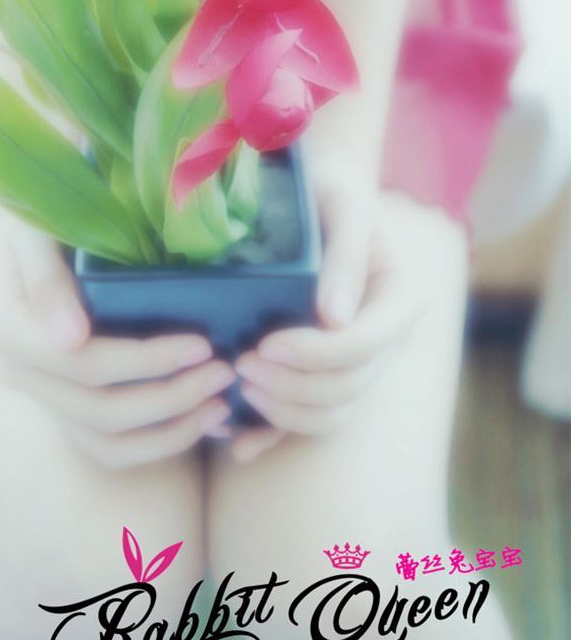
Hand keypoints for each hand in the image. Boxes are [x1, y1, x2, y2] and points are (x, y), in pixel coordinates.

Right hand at [0, 231, 234, 468]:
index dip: (146, 362)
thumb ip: (45, 273)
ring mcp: (44, 398)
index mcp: (10, 329)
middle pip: (99, 410)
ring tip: (220, 403)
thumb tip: (70, 337)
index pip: (81, 364)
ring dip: (171, 430)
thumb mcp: (38, 226)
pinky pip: (111, 449)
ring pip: (108, 442)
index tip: (202, 343)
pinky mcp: (68, 411)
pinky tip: (200, 421)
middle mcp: (19, 373)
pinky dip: (158, 443)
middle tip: (225, 371)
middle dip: (171, 397)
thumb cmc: (48, 211)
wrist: (44, 220)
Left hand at [229, 177, 429, 463]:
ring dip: (286, 411)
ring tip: (241, 386)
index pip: (364, 345)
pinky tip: (240, 445)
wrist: (323, 197)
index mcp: (400, 301)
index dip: (317, 354)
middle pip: (348, 387)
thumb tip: (335, 318)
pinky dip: (277, 436)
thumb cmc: (332, 194)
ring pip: (333, 411)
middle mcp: (388, 339)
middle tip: (243, 365)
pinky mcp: (329, 372)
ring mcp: (360, 361)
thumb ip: (345, 258)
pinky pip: (311, 417)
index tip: (268, 343)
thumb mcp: (343, 208)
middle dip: (294, 385)